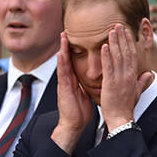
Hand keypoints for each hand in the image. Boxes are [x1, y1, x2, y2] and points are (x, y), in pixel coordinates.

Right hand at [51, 32, 92, 153]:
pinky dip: (61, 63)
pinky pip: (62, 74)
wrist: (74, 125)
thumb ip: (89, 85)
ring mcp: (64, 83)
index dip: (75, 49)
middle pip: (67, 58)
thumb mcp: (87, 94)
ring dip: (62, 49)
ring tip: (63, 36)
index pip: (75, 61)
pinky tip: (60, 54)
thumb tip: (96, 79)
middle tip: (66, 30)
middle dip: (66, 45)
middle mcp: (68, 80)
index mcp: (75, 80)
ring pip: (63, 62)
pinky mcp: (63, 89)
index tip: (79, 37)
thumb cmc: (81, 112)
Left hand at [100, 24, 152, 130]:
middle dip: (122, 37)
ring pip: (117, 56)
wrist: (121, 118)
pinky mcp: (110, 83)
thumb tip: (149, 74)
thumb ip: (143, 81)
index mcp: (133, 75)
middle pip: (126, 52)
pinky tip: (103, 46)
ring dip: (114, 42)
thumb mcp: (137, 92)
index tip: (126, 31)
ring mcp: (119, 78)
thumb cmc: (127, 107)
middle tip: (118, 24)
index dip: (129, 41)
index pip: (132, 54)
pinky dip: (106, 56)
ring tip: (111, 30)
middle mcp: (128, 74)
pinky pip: (108, 67)